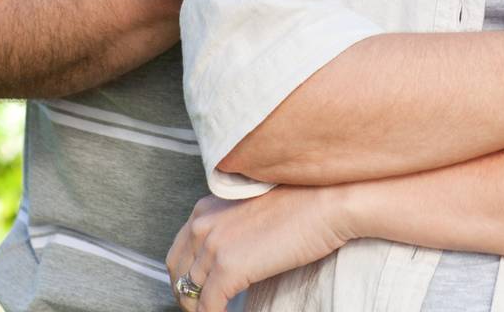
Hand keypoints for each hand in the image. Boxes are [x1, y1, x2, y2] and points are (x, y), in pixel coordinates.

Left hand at [168, 187, 354, 310]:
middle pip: (177, 274)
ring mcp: (213, 246)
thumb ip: (229, 227)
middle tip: (204, 308)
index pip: (179, 251)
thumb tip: (227, 256)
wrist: (325, 202)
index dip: (186, 276)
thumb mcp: (250, 209)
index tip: (198, 290)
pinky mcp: (228, 269)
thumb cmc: (300, 204)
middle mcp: (202, 224)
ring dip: (201, 309)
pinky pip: (207, 308)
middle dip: (186, 296)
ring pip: (190, 295)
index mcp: (206, 207)